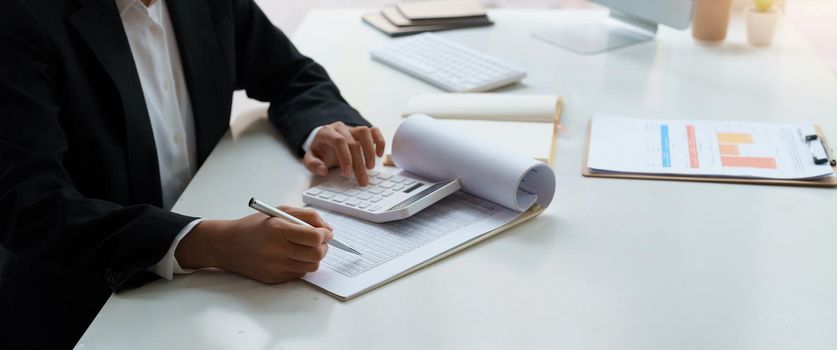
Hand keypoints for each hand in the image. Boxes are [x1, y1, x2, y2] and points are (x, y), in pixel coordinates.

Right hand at [175, 206, 333, 283]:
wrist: (227, 245)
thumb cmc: (255, 226)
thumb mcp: (279, 212)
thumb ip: (307, 216)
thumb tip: (328, 229)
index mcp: (278, 230)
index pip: (314, 237)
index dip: (325, 235)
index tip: (325, 233)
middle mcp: (276, 250)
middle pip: (316, 254)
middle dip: (323, 247)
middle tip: (319, 242)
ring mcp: (275, 267)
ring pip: (311, 267)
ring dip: (314, 257)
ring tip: (305, 249)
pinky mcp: (273, 279)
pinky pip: (299, 274)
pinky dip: (301, 266)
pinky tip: (292, 257)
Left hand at [303, 122, 385, 185]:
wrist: (325, 140)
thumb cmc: (320, 150)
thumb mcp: (310, 158)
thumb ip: (313, 164)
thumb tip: (323, 170)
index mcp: (326, 133)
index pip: (339, 141)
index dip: (345, 157)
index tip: (348, 173)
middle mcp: (340, 128)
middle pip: (353, 142)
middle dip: (358, 163)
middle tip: (362, 179)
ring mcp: (352, 128)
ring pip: (365, 132)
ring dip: (370, 151)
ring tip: (370, 167)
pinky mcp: (362, 132)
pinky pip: (374, 131)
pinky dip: (379, 142)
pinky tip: (379, 155)